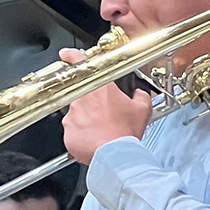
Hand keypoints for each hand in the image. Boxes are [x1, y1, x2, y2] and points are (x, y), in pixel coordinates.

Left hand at [59, 48, 152, 164]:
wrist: (116, 155)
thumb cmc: (125, 132)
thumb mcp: (142, 110)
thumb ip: (140, 96)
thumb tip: (140, 94)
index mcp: (99, 88)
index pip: (80, 63)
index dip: (72, 56)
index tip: (67, 55)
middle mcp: (81, 99)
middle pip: (80, 94)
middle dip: (90, 103)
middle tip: (102, 115)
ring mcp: (72, 116)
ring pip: (77, 114)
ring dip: (87, 121)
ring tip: (101, 131)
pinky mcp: (68, 133)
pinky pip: (73, 131)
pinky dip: (82, 135)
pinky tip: (95, 140)